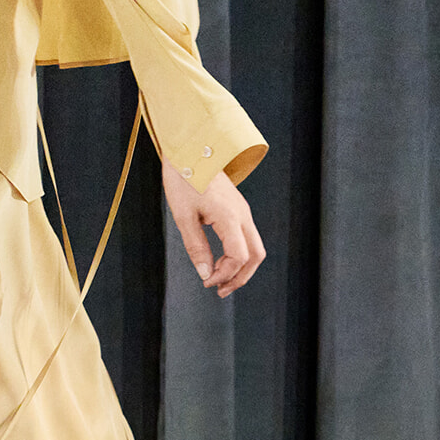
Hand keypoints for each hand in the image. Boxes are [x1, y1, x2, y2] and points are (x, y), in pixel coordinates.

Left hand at [161, 159, 264, 297]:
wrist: (190, 150)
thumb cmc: (184, 179)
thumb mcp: (184, 216)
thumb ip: (195, 246)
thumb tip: (205, 273)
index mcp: (230, 216)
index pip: (239, 257)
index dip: (224, 274)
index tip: (206, 281)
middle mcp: (243, 215)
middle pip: (256, 256)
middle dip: (240, 277)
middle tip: (219, 290)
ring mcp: (243, 211)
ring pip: (255, 248)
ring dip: (241, 268)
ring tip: (220, 280)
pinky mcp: (238, 209)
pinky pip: (246, 237)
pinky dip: (238, 254)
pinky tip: (221, 261)